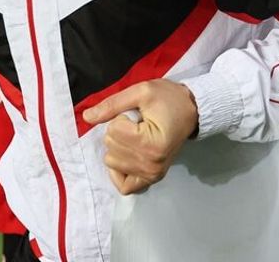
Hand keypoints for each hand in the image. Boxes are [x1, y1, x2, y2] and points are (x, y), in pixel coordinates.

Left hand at [81, 79, 198, 194]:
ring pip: (112, 163)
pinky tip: (128, 157)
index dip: (122, 117)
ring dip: (119, 148)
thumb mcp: (141, 91)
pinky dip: (120, 172)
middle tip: (140, 125)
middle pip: (110, 147)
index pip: (113, 130)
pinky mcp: (152, 179)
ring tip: (138, 137)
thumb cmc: (168, 98)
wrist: (191, 110)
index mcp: (151, 143)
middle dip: (119, 132)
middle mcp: (152, 164)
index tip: (139, 115)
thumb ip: (112, 104)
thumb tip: (86, 118)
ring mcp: (152, 174)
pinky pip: (124, 186)